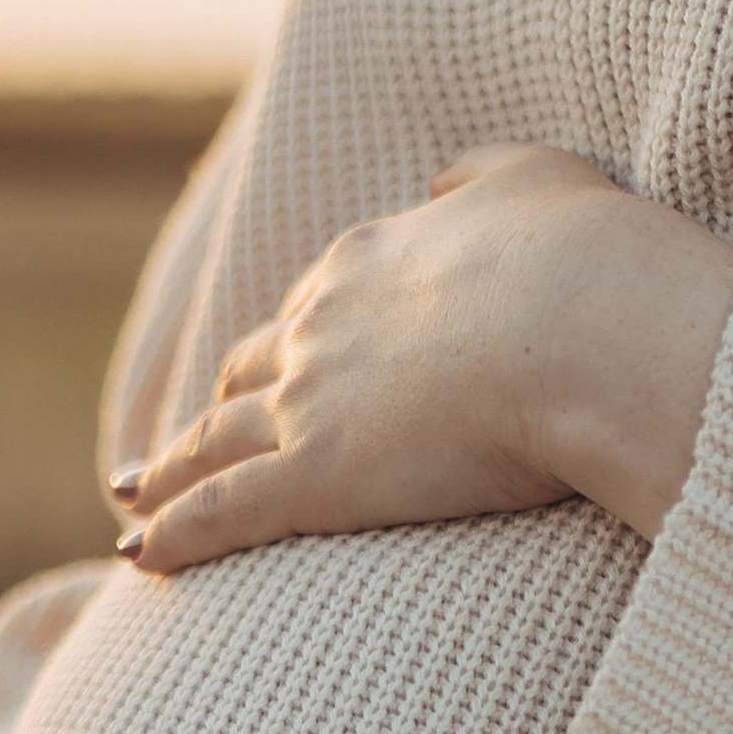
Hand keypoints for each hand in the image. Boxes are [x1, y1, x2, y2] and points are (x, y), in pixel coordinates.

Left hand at [115, 143, 732, 571]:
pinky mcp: (316, 477)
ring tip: (139, 496)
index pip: (311, 310)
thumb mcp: (538, 179)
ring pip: (214, 443)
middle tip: (195, 440)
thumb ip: (481, 176)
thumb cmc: (591, 258)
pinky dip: (172, 533)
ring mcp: (311, 402)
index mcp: (369, 261)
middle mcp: (321, 327)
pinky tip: (138, 557)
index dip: (292, 345)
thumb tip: (440, 177)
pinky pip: (222, 511)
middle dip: (220, 406)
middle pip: (248, 372)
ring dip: (170, 471)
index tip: (280, 369)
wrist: (594, 325)